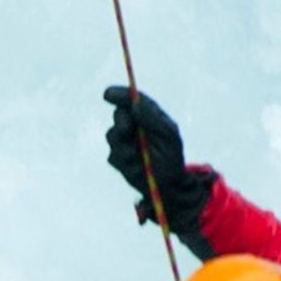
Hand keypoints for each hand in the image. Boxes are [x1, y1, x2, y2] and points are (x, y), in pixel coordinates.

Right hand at [103, 86, 213, 243]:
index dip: (120, 95)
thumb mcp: (168, 135)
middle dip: (122, 121)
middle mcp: (134, 126)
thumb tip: (135, 104)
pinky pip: (113, 155)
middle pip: (119, 115)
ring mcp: (124, 142)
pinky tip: (136, 166)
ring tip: (137, 155)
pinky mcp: (118, 158)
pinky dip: (124, 160)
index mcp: (148, 115)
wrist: (168, 185)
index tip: (108, 95)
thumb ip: (152, 118)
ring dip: (123, 145)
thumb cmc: (172, 157)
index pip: (132, 100)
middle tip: (127, 129)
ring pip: (112, 135)